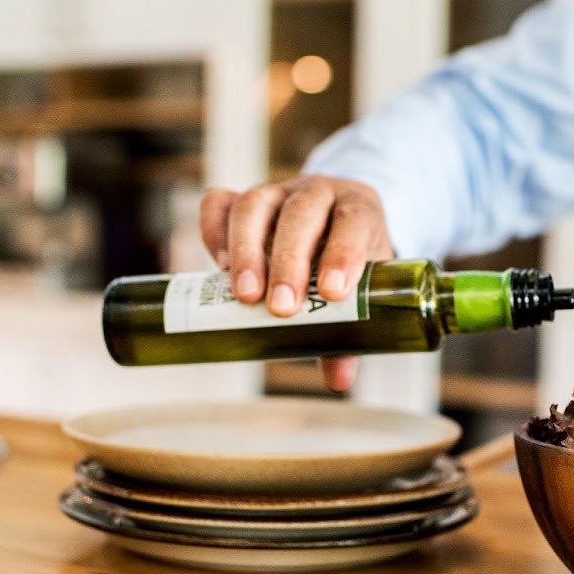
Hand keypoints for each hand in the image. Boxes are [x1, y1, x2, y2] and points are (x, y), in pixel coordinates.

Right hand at [199, 174, 393, 392]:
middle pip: (300, 214)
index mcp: (356, 208)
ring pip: (256, 204)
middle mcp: (317, 193)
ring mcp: (276, 193)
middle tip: (281, 307)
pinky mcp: (241, 199)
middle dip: (288, 262)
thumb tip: (338, 380)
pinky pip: (219, 203)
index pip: (353, 221)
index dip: (343, 253)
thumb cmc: (347, 259)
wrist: (332, 221)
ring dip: (246, 250)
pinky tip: (218, 267)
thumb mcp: (360, 288)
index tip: (331, 293)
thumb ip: (348, 331)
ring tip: (244, 295)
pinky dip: (214, 232)